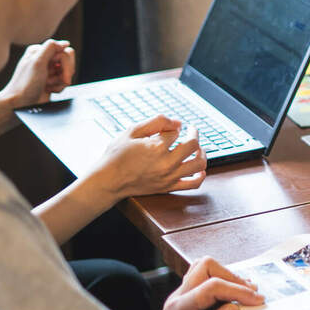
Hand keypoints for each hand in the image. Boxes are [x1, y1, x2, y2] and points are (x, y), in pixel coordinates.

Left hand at [2, 39, 75, 107]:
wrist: (20, 104)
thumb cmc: (25, 85)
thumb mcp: (37, 62)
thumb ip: (51, 48)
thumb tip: (65, 43)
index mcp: (39, 51)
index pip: (65, 51)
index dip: (65, 64)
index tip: (60, 72)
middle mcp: (44, 59)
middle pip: (68, 61)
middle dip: (64, 73)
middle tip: (52, 80)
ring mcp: (48, 70)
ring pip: (68, 72)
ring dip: (60, 82)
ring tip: (47, 85)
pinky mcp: (51, 81)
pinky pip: (65, 81)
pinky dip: (59, 87)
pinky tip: (48, 89)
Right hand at [87, 115, 207, 200]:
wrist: (108, 181)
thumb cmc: (116, 155)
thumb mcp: (132, 131)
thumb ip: (156, 122)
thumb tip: (177, 122)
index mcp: (157, 147)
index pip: (176, 132)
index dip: (174, 127)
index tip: (170, 127)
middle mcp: (166, 163)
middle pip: (193, 145)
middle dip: (194, 134)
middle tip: (191, 131)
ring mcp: (169, 176)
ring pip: (198, 164)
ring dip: (202, 153)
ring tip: (197, 148)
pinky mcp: (168, 187)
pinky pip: (193, 184)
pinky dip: (201, 176)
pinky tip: (200, 169)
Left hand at [147, 257, 263, 309]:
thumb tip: (233, 309)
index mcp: (180, 308)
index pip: (212, 286)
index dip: (238, 290)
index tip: (257, 300)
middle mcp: (178, 297)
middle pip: (207, 267)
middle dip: (232, 278)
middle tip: (250, 295)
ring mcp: (181, 297)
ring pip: (205, 270)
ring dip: (227, 278)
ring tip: (245, 293)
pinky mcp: (186, 302)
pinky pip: (204, 281)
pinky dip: (222, 284)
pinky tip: (232, 297)